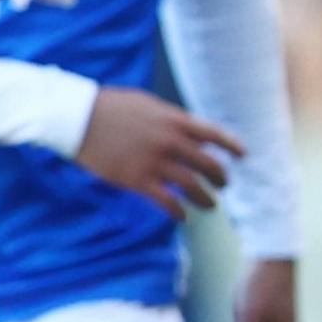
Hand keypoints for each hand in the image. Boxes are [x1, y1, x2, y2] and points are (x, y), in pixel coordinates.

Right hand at [76, 86, 242, 216]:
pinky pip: (167, 202)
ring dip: (206, 199)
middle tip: (223, 185)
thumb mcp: (148, 104)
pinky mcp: (138, 180)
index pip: (214, 134)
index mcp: (174, 120)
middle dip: (221, 178)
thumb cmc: (111, 107)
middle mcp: (170, 142)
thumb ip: (172, 118)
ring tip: (210, 205)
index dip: (232, 146)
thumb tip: (190, 131)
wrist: (78, 117)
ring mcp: (155, 162)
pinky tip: (182, 216)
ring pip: (193, 187)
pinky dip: (179, 212)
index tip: (243, 156)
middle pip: (209, 164)